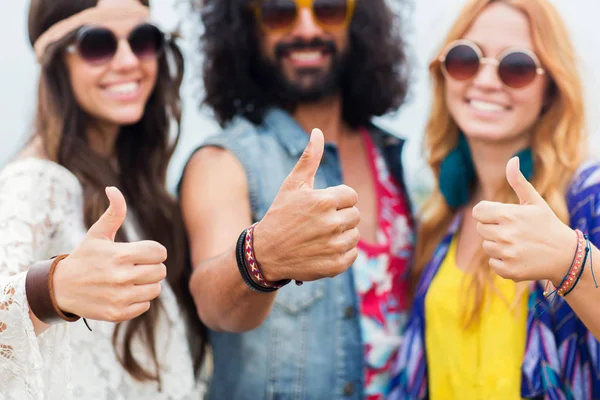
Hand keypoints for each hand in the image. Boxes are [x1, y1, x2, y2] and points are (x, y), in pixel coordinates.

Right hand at [52, 187, 166, 321]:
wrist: (59, 289)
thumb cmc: (84, 257)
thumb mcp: (97, 234)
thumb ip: (113, 212)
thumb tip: (114, 189)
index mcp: (121, 255)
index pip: (160, 252)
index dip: (154, 252)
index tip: (142, 253)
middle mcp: (122, 277)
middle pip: (161, 271)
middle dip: (152, 267)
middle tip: (136, 267)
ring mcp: (120, 297)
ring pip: (155, 289)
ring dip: (147, 284)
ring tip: (131, 280)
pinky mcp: (118, 313)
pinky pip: (145, 305)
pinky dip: (138, 300)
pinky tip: (124, 293)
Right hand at [253, 128, 359, 281]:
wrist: (265, 253)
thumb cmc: (280, 215)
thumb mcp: (292, 185)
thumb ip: (309, 158)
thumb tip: (317, 131)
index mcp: (324, 200)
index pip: (350, 196)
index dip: (336, 200)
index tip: (320, 207)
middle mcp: (332, 223)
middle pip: (354, 215)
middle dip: (339, 217)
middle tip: (318, 223)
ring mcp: (334, 246)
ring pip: (354, 235)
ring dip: (341, 235)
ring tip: (319, 236)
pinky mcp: (335, 265)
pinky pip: (352, 254)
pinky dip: (341, 253)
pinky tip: (322, 250)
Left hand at [472, 156, 575, 285]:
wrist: (566, 255)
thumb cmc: (547, 225)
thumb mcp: (535, 202)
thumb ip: (518, 181)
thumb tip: (512, 159)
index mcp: (508, 215)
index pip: (478, 211)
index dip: (488, 213)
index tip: (501, 216)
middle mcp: (505, 234)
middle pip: (480, 229)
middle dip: (493, 228)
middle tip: (513, 231)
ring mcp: (506, 253)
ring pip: (486, 246)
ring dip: (498, 245)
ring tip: (518, 244)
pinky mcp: (508, 270)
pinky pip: (493, 263)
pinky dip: (503, 262)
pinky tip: (518, 257)